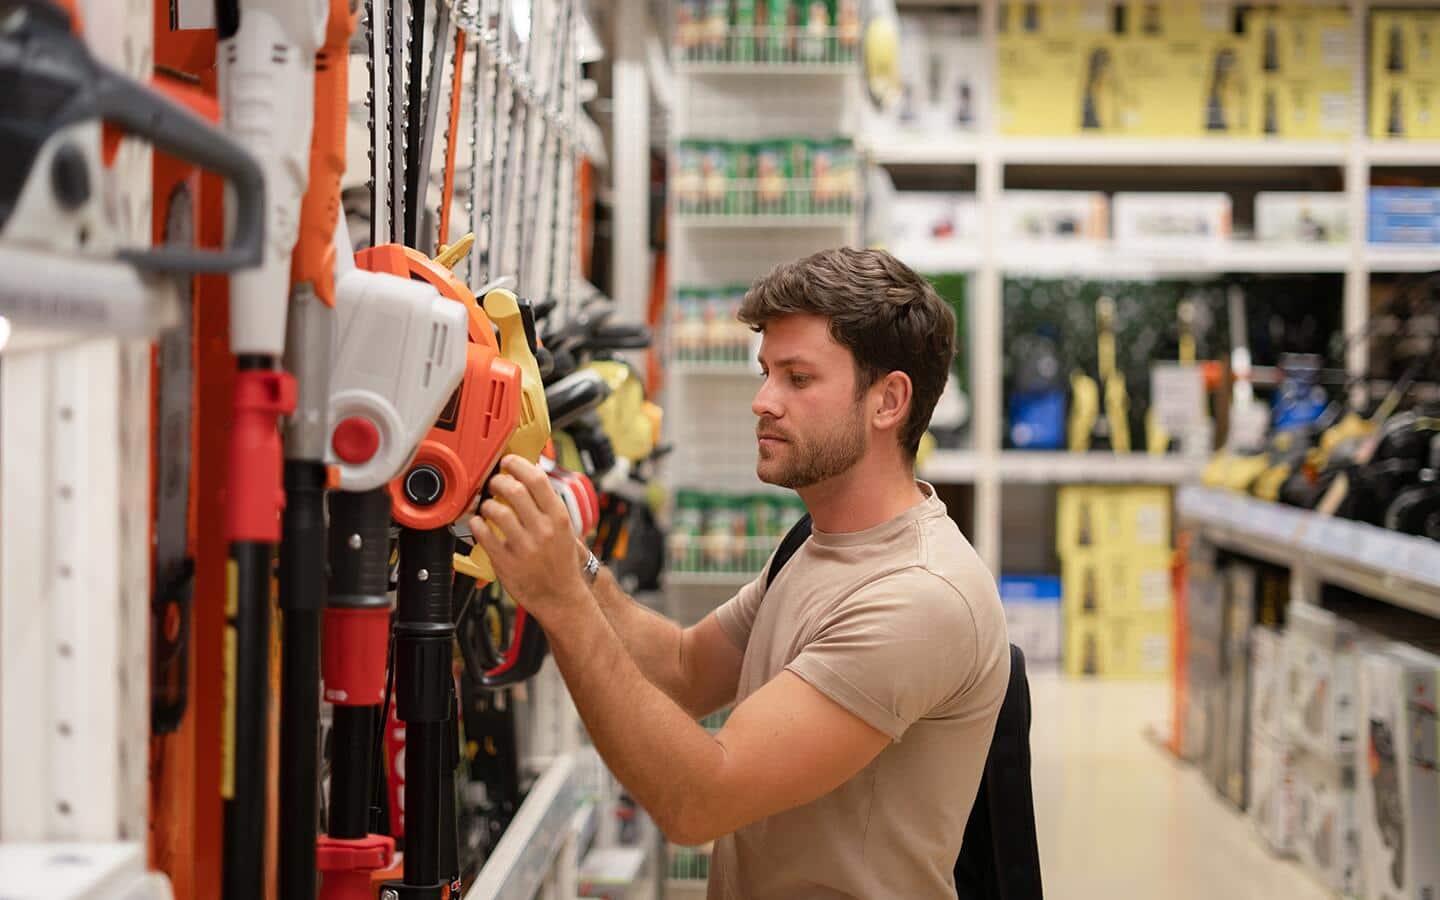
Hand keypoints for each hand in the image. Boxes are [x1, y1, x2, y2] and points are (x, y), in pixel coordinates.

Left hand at [469, 455, 588, 625]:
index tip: (509, 462)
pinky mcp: (506, 562)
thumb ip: (548, 506)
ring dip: (486, 504)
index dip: (518, 464)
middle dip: (498, 480)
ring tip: (487, 506)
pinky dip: (477, 524)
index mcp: (559, 517)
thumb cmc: (561, 563)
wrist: (561, 597)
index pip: (537, 479)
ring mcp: (524, 546)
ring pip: (496, 510)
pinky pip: (484, 534)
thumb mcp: (565, 530)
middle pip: (513, 490)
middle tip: (494, 482)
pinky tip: (479, 523)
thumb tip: (531, 477)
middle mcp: (542, 530)